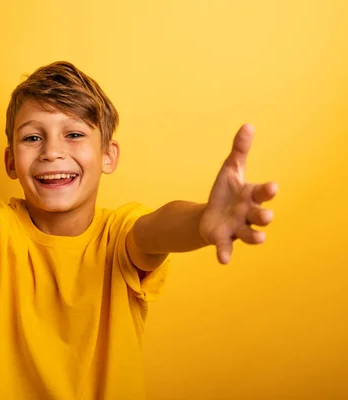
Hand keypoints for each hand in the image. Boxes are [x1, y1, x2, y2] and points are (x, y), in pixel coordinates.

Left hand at [198, 124, 277, 263]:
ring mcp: (237, 228)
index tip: (272, 187)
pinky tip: (223, 261)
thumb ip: (239, 150)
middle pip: (260, 216)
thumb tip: (248, 125)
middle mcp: (248, 214)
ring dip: (254, 237)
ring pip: (250, 235)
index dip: (267, 191)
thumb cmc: (226, 192)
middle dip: (264, 215)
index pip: (262, 193)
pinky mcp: (222, 240)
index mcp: (251, 196)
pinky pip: (226, 249)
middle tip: (266, 215)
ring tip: (259, 238)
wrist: (210, 214)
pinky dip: (225, 254)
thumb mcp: (230, 169)